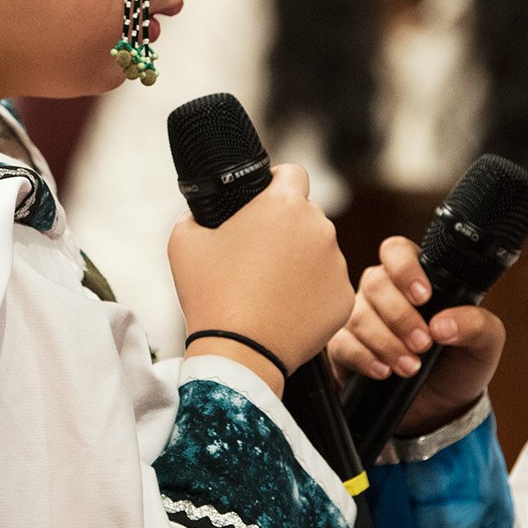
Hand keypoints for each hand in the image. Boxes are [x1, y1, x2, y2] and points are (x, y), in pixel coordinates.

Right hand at [167, 166, 353, 376]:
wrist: (238, 353)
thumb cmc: (209, 294)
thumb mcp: (183, 241)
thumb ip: (197, 212)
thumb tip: (203, 211)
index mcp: (283, 205)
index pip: (293, 174)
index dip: (275, 183)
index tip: (263, 201)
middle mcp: (319, 228)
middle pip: (307, 216)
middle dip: (286, 228)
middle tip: (258, 255)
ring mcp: (337, 265)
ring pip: (320, 252)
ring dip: (301, 261)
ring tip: (269, 289)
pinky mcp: (344, 298)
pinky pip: (328, 286)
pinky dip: (311, 294)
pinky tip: (285, 308)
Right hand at [326, 234, 505, 438]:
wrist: (441, 410)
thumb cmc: (460, 365)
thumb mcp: (485, 344)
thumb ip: (476, 324)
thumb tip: (442, 323)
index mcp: (416, 280)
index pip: (397, 251)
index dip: (405, 269)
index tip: (424, 297)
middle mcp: (383, 294)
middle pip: (375, 283)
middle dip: (400, 316)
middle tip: (423, 344)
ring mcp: (360, 319)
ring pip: (358, 315)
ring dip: (387, 343)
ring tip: (411, 367)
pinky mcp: (344, 349)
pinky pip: (341, 344)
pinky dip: (364, 358)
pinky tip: (384, 372)